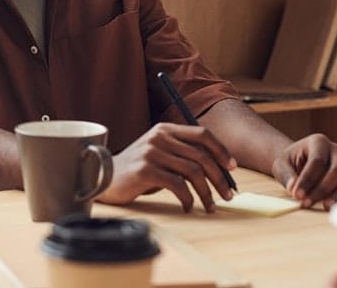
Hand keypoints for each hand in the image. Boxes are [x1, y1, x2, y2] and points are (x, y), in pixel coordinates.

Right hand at [96, 123, 236, 212]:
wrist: (104, 177)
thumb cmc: (137, 170)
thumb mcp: (159, 153)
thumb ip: (182, 154)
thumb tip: (220, 169)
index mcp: (165, 129)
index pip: (202, 134)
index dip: (221, 150)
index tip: (232, 168)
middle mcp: (159, 137)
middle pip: (201, 156)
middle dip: (219, 178)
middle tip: (228, 195)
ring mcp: (151, 153)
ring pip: (192, 172)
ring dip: (207, 193)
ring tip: (210, 206)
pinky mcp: (145, 170)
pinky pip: (177, 186)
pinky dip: (188, 199)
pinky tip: (188, 207)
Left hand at [273, 133, 336, 208]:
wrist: (300, 162)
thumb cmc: (291, 163)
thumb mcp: (281, 165)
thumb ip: (286, 175)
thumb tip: (293, 188)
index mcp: (318, 142)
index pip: (317, 161)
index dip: (308, 180)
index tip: (297, 195)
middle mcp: (336, 149)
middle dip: (322, 189)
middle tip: (307, 202)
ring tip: (324, 205)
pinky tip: (332, 204)